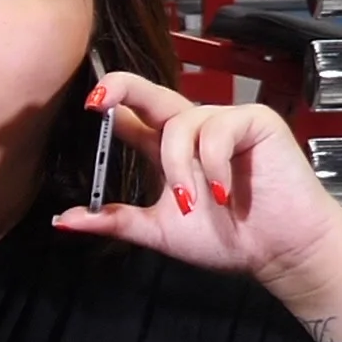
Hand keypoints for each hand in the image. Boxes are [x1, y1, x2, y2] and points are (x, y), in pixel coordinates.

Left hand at [48, 72, 341, 284]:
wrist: (279, 252)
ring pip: (179, 125)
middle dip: (121, 89)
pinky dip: (213, 164)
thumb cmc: (229, 239)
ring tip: (194, 201)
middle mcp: (192, 129)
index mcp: (167, 149)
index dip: (107, 106)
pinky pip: (217, 130)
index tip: (85, 105)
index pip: (130, 117)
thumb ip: (116, 220)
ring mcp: (223, 122)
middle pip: (149, 93)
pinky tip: (224, 193)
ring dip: (179, 167)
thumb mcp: (159, 230)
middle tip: (98, 100)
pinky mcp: (254, 121)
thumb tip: (62, 220)